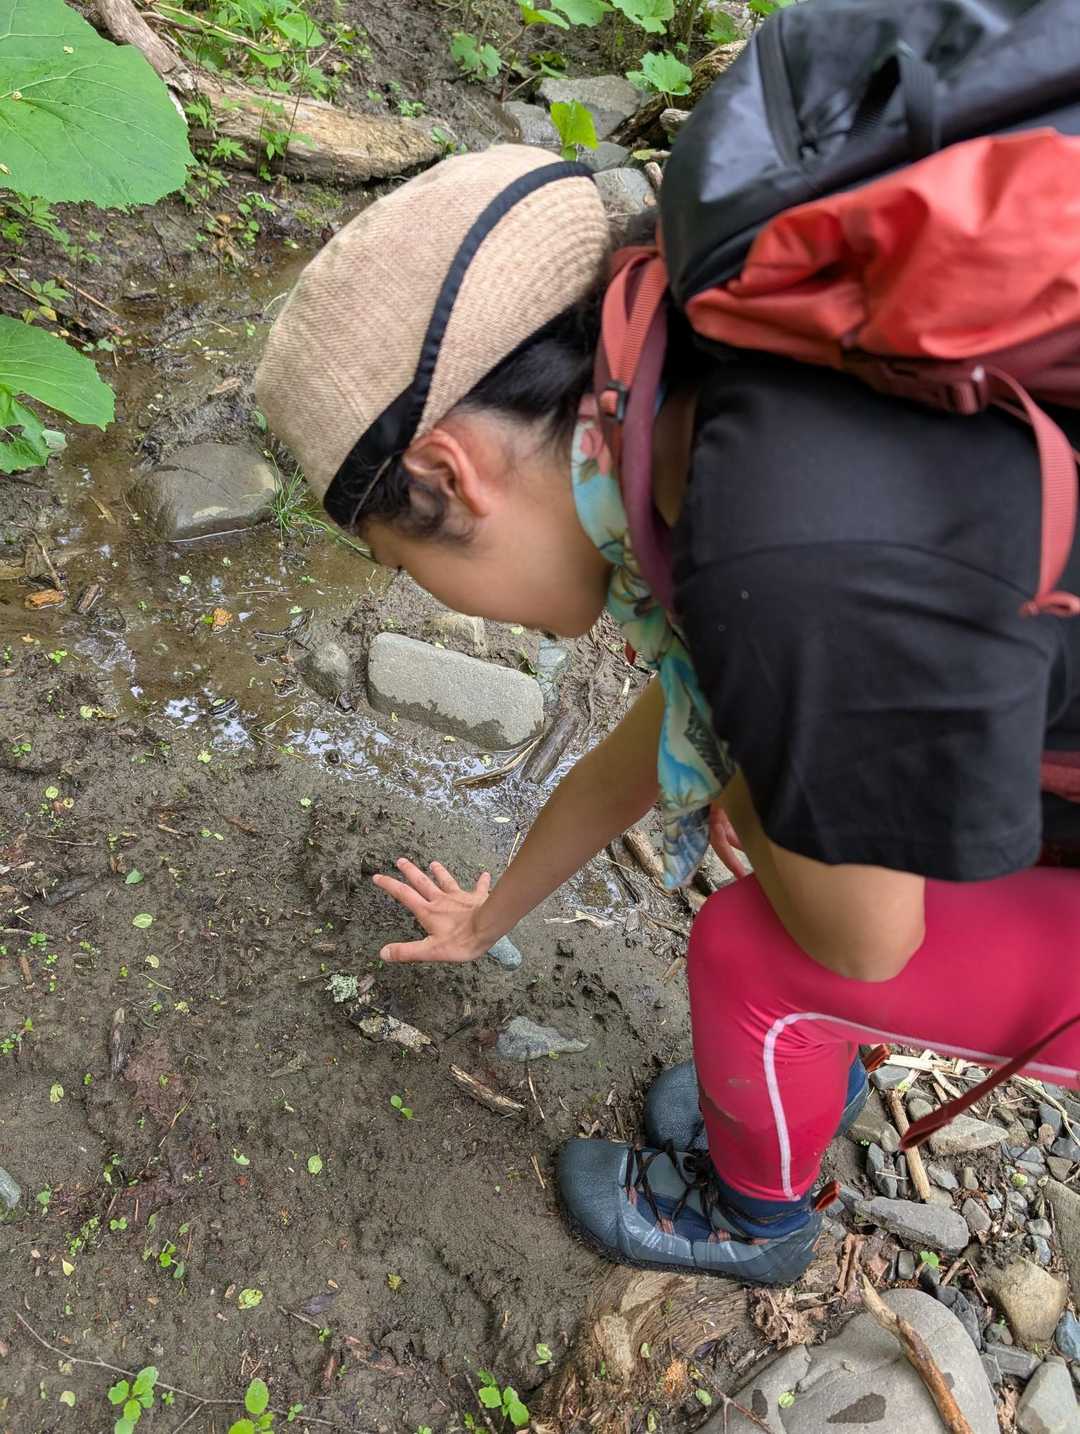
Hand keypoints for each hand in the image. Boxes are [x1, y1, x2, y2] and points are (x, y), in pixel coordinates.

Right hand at [372, 858, 492, 962]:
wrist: (488, 927)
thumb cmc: (460, 941)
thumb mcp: (430, 951)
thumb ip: (406, 951)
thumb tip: (383, 953)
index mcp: (428, 911)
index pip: (404, 895)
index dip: (389, 885)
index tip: (377, 877)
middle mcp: (441, 900)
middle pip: (422, 882)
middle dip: (410, 871)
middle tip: (400, 860)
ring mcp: (459, 897)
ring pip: (446, 881)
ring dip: (439, 872)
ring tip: (433, 863)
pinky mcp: (476, 898)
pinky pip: (479, 887)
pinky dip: (482, 881)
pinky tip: (485, 874)